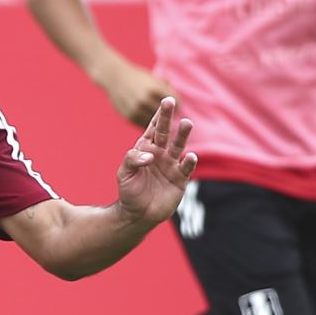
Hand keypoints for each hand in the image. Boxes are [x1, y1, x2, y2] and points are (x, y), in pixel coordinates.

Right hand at [96, 58, 177, 125]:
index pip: (175, 101)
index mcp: (155, 89)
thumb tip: (178, 103)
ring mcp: (137, 109)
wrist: (114, 77)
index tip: (179, 107)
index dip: (178, 104)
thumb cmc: (138, 77)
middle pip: (166, 113)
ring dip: (159, 123)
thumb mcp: (154, 79)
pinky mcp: (130, 117)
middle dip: (170, 115)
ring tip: (161, 122)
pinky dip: (148, 124)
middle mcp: (146, 100)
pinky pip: (144, 124)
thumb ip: (166, 89)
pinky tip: (150, 122)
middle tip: (172, 117)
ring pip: (155, 122)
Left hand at [116, 98, 196, 225]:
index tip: (164, 101)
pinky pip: (186, 168)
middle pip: (166, 132)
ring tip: (187, 123)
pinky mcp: (180, 179)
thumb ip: (133, 159)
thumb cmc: (129, 191)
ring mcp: (171, 165)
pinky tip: (191, 156)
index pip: (153, 129)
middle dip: (168, 117)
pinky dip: (189, 162)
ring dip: (183, 135)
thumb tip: (150, 155)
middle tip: (171, 100)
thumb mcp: (124, 173)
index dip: (158, 115)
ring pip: (178, 146)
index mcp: (146, 149)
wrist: (138, 214)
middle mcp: (160, 154)